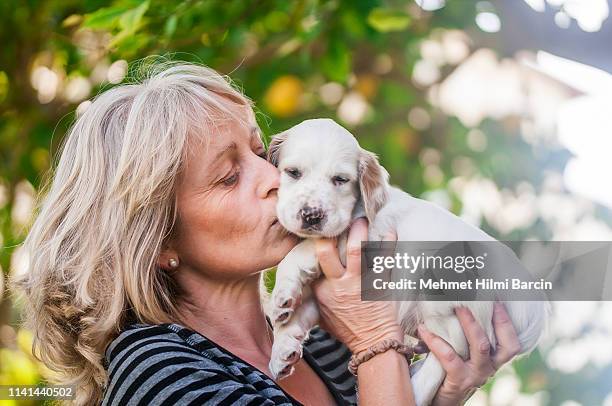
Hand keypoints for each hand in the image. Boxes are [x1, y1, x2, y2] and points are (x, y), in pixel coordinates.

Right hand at [311, 218, 401, 353]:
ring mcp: (360, 283)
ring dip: (359, 231)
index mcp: (323, 289)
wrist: (372, 343)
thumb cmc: (346, 329)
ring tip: (361, 218)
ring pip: (357, 250)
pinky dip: (388, 244)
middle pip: (328, 251)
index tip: (320, 230)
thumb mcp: (321, 314)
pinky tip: (390, 232)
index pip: (314, 261)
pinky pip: (384, 260)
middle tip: (339, 219)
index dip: (317, 244)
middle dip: (332, 232)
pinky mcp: (380, 284)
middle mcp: (340, 283)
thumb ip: (314, 296)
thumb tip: (301, 285)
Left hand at [417, 303, 521, 405]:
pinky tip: (424, 329)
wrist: (441, 400)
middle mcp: (490, 367)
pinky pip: (449, 357)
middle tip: (482, 299)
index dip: (507, 318)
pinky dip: (436, 341)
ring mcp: (476, 375)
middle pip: (506, 343)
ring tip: (457, 307)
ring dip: (470, 324)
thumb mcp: (463, 352)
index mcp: (494, 358)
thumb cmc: (451, 369)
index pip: (512, 339)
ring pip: (480, 347)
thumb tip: (455, 301)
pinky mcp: (459, 381)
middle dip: (497, 318)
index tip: (498, 297)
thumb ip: (464, 333)